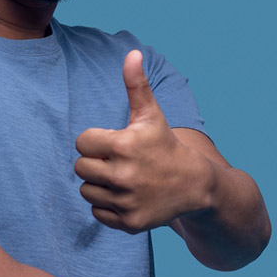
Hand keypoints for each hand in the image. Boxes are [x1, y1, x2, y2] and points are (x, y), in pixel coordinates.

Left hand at [75, 50, 211, 232]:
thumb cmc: (165, 145)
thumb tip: (132, 53)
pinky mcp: (129, 223)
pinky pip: (97, 213)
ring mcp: (126, 201)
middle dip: (96, 163)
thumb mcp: (151, 115)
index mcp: (123, 145)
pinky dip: (107, 206)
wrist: (194, 185)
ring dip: (99, 185)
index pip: (82, 143)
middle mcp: (123, 175)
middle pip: (81, 168)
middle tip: (118, 162)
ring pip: (86, 191)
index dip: (95, 141)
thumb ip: (136, 85)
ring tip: (121, 178)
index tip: (114, 143)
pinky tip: (126, 196)